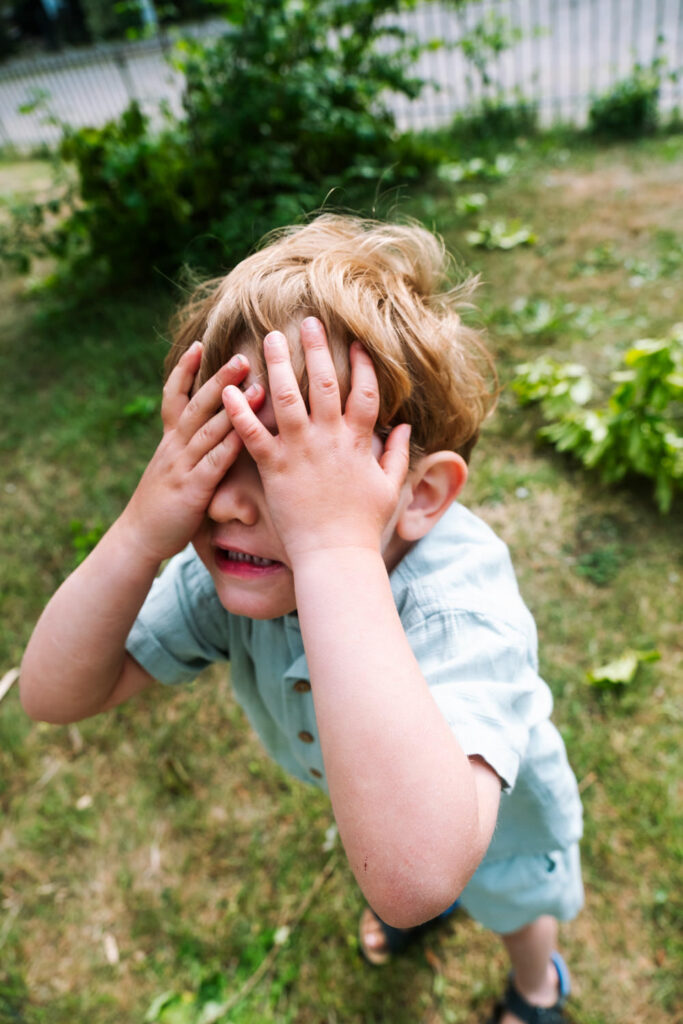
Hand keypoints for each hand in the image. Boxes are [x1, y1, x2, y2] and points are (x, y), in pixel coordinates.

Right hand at [122, 343, 263, 563]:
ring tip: (256, 386)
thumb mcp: (172, 467)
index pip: (174, 396)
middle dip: (220, 379)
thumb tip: (207, 430)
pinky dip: (229, 445)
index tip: (199, 343)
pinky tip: (247, 433)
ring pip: (208, 429)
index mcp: (170, 441)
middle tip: (243, 356)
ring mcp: (182, 466)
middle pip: (197, 405)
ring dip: (233, 407)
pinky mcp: (192, 489)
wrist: (138, 537)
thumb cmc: (162, 504)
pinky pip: (213, 463)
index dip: (185, 370)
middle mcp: (175, 447)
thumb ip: (189, 449)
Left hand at [222, 318, 410, 565]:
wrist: (335, 555)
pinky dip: (240, 411)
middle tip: (309, 320)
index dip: (364, 365)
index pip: (366, 392)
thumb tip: (404, 427)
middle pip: (326, 383)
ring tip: (270, 338)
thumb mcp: (389, 487)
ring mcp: (301, 451)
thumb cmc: (362, 524)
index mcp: (357, 442)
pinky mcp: (274, 468)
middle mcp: (329, 439)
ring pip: (289, 398)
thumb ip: (397, 454)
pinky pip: (254, 434)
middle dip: (318, 349)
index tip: (358, 342)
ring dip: (279, 364)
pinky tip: (229, 388)